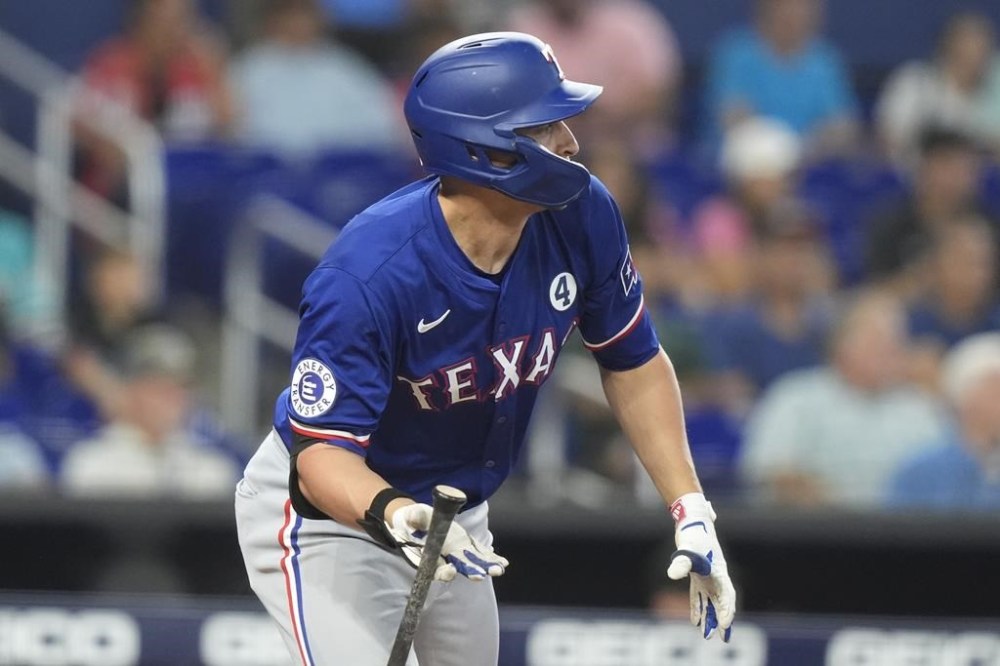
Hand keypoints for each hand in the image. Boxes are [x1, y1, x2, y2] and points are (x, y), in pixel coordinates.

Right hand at [389, 503, 508, 581]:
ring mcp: (459, 552)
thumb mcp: (411, 515)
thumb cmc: (413, 520)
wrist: (421, 519)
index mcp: (430, 556)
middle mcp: (446, 558)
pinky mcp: (467, 545)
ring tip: (499, 569)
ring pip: (474, 563)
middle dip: (471, 572)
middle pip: (459, 569)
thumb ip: (413, 517)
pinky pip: (481, 553)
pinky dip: (491, 557)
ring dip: (486, 567)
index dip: (444, 572)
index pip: (437, 570)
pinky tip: (503, 561)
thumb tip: (412, 519)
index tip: (451, 570)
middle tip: (481, 576)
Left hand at [667, 493, 735, 640]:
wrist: (691, 519)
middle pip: (722, 601)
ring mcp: (708, 575)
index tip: (724, 624)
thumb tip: (673, 574)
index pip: (727, 595)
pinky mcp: (698, 574)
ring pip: (711, 600)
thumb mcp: (687, 548)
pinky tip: (694, 621)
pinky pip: (700, 594)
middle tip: (722, 638)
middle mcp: (716, 575)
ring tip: (706, 635)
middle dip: (721, 619)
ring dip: (709, 617)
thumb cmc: (692, 533)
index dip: (727, 610)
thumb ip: (682, 562)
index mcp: (719, 571)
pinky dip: (698, 607)